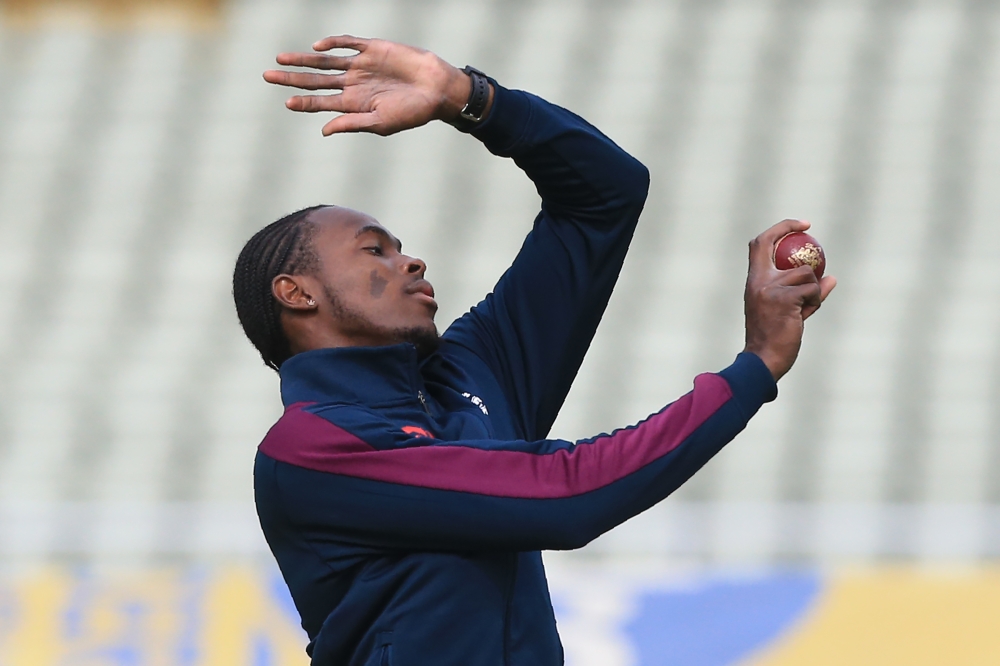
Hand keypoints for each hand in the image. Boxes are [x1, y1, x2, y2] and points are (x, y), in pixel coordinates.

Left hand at [263, 35, 483, 135]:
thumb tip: (323, 130)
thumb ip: (352, 123)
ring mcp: (361, 66)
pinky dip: (332, 43)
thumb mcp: (381, 123)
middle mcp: (353, 84)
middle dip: (292, 78)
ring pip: (325, 61)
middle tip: (268, 75)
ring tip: (281, 58)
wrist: (438, 89)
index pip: (322, 103)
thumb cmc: (414, 112)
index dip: (303, 102)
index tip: (286, 103)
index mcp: (354, 105)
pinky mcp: (373, 48)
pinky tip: (318, 48)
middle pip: (316, 80)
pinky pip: (348, 43)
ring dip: (303, 60)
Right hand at [743, 219, 836, 380]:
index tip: (798, 225)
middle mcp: (758, 281)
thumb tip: (831, 278)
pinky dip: (815, 300)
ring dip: (813, 288)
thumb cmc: (774, 338)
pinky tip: (806, 314)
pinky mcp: (785, 299)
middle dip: (788, 227)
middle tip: (808, 225)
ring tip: (806, 307)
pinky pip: (812, 289)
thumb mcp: (788, 311)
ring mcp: (770, 289)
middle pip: (771, 244)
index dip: (777, 230)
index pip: (758, 245)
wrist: (763, 359)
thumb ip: (806, 293)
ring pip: (804, 273)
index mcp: (753, 282)